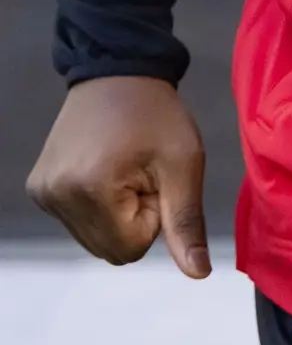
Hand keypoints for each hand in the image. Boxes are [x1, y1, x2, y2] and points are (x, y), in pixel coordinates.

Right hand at [27, 77, 211, 277]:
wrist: (119, 70)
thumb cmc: (157, 114)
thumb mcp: (183, 162)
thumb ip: (187, 222)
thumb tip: (199, 275)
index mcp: (91, 189)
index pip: (132, 248)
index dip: (153, 216)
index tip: (154, 177)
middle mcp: (57, 195)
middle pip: (110, 250)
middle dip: (133, 218)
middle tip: (141, 171)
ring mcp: (44, 193)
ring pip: (93, 239)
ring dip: (116, 213)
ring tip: (123, 167)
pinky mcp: (39, 188)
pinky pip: (76, 222)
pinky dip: (96, 205)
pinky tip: (103, 167)